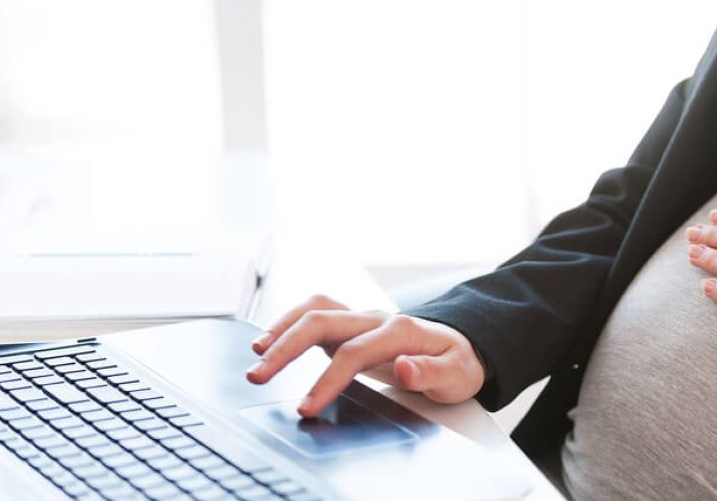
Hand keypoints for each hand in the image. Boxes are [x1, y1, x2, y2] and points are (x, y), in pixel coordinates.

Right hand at [245, 294, 485, 417]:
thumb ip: (430, 372)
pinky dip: (289, 322)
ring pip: (314, 310)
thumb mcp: (457, 375)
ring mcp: (361, 319)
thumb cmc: (457, 362)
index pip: (353, 353)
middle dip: (286, 348)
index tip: (306, 406)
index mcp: (400, 331)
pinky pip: (315, 313)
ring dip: (281, 329)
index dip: (326, 379)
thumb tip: (404, 366)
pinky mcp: (351, 325)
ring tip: (256, 354)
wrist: (460, 346)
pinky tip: (270, 341)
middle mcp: (375, 319)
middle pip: (322, 321)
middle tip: (258, 375)